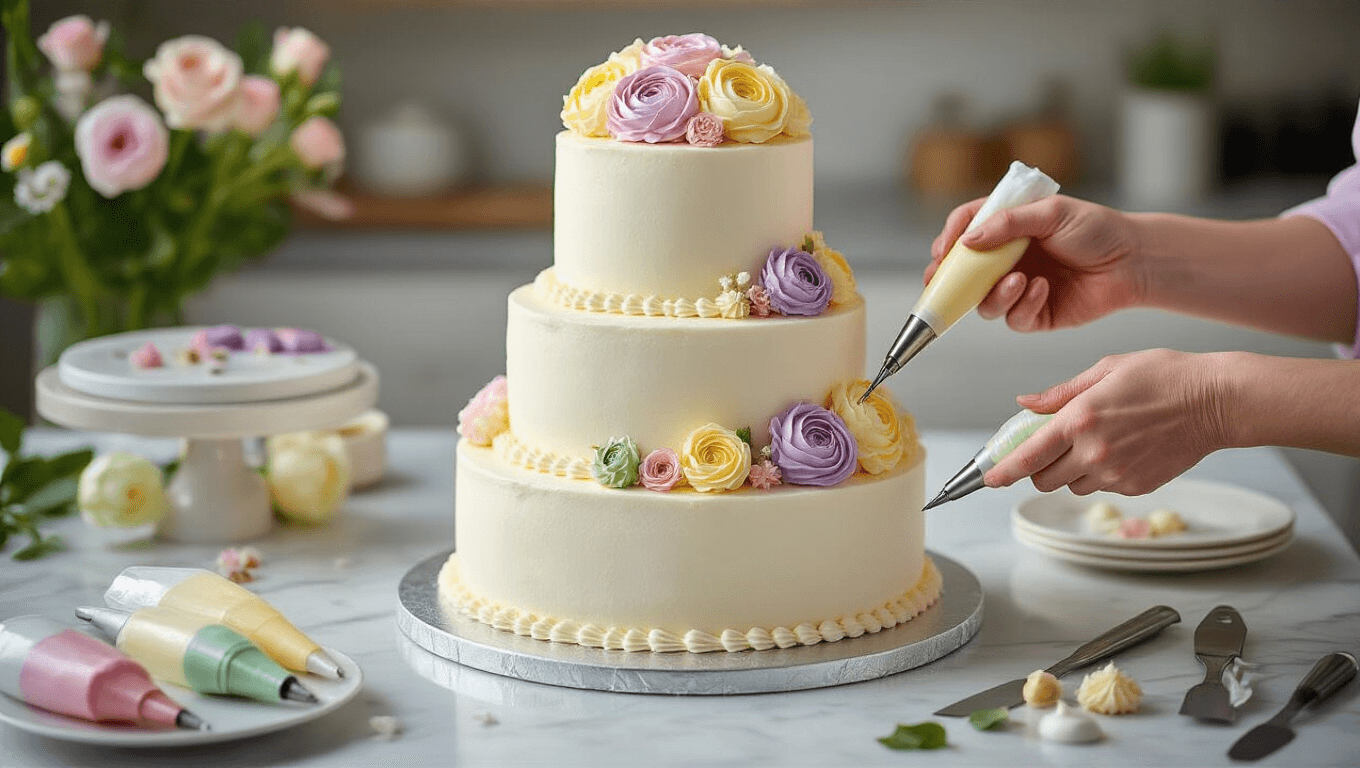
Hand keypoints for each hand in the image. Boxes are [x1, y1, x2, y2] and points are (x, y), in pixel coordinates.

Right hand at [925, 195, 1147, 331]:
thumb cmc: (1096, 229)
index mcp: (1007, 228)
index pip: (965, 230)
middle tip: (945, 282)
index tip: (944, 250)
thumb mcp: (1051, 213)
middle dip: (949, 281)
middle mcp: (1007, 259)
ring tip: (1017, 280)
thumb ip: (1008, 223)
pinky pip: (1014, 319)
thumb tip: (967, 241)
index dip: (949, 239)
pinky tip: (1043, 290)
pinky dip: (1024, 305)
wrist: (1133, 261)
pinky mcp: (1034, 313)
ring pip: (983, 302)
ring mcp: (1018, 288)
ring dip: (993, 294)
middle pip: (962, 273)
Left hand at [983, 349, 1233, 495]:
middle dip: (1038, 467)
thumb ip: (1060, 393)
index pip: (1028, 456)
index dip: (1002, 471)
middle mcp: (1094, 452)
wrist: (1216, 401)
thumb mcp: (1106, 370)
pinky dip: (1099, 474)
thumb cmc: (1164, 376)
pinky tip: (1120, 449)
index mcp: (1080, 419)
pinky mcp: (1136, 486)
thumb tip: (1024, 403)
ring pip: (1071, 486)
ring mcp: (1116, 473)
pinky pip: (1102, 487)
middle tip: (1049, 446)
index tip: (988, 478)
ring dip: (1069, 471)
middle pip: (1043, 479)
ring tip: (1094, 441)